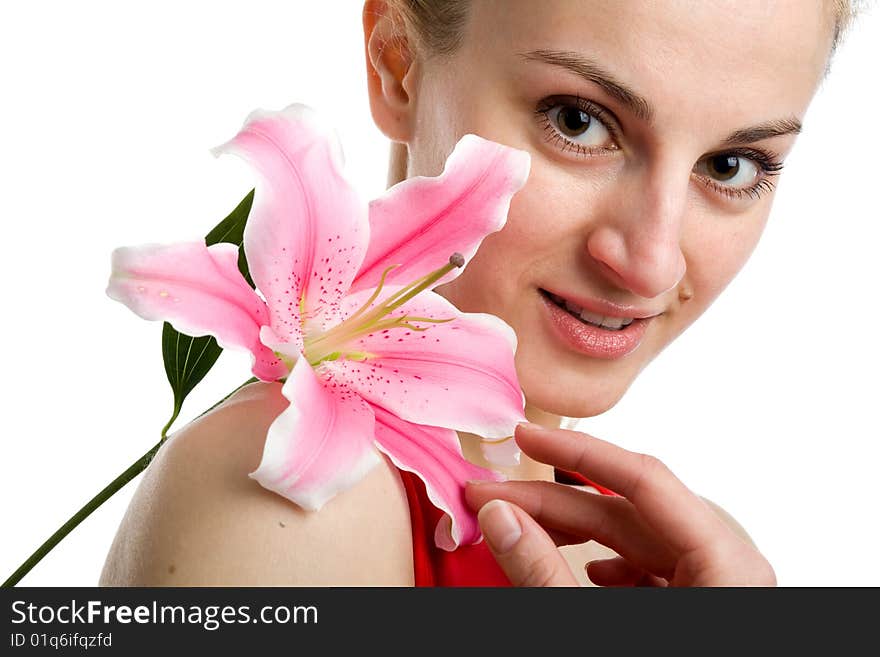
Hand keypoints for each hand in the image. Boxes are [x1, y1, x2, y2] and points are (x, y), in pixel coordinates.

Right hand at [465, 422, 776, 586]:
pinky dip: (602, 567)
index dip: (578, 453)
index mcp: (726, 565)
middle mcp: (725, 569)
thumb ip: (545, 571)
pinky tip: (578, 572)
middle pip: (627, 513)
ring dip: (569, 534)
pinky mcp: (696, 611)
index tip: (524, 435)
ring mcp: (713, 591)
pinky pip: (646, 574)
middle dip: (552, 503)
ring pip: (632, 542)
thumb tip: (498, 516)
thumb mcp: (597, 630)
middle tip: (490, 496)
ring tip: (515, 530)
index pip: (642, 479)